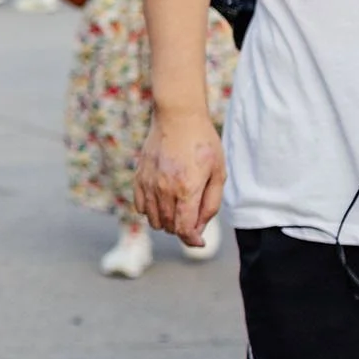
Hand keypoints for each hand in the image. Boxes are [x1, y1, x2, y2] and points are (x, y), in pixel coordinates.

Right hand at [135, 108, 225, 243]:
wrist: (178, 116)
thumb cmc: (203, 143)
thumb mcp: (218, 173)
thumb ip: (210, 204)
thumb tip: (199, 228)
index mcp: (187, 189)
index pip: (184, 230)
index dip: (192, 240)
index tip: (200, 241)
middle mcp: (164, 190)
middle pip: (169, 227)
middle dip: (183, 229)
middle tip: (194, 218)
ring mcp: (148, 184)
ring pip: (154, 220)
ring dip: (167, 222)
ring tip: (179, 209)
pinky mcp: (139, 177)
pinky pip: (141, 207)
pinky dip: (151, 211)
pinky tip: (163, 201)